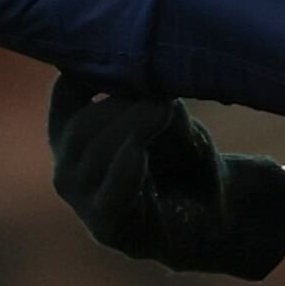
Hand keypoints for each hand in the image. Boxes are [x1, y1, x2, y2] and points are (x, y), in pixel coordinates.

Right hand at [46, 74, 284, 279]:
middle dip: (119, 105)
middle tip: (159, 95)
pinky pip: (110, 193)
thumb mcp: (164, 112)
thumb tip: (134, 74)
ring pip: (93, 155)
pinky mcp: (106, 229)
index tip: (129, 55)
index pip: (66, 90)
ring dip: (131, 127)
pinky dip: (126, 166)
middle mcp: (68, 168)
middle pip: (80, 125)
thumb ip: (143, 94)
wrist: (217, 210)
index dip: (92, 69)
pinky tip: (141, 150)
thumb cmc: (185, 156)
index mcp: (72, 134)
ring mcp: (83, 202)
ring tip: (164, 111)